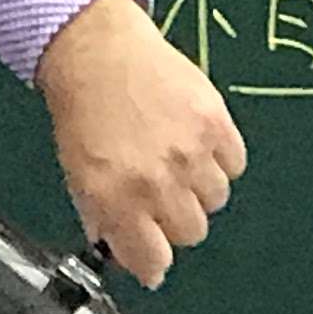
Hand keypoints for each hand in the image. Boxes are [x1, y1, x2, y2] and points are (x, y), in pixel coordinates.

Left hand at [34, 0, 245, 285]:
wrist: (97, 52)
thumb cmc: (83, 113)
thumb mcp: (78, 177)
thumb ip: (106, 220)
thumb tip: (135, 259)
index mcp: (115, 200)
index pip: (154, 261)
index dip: (153, 261)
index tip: (153, 253)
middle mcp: (156, 181)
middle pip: (192, 233)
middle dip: (176, 220)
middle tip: (161, 194)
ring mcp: (190, 151)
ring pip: (216, 199)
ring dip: (199, 187)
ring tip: (177, 159)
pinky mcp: (215, 122)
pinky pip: (234, 163)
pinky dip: (220, 158)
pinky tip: (195, 140)